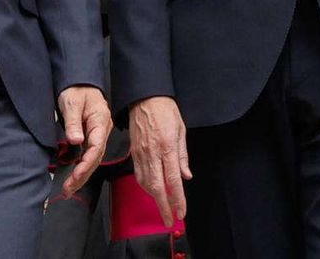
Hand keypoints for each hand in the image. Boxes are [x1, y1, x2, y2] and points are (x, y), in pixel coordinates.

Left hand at [56, 85, 111, 195]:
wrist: (79, 82)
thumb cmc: (77, 89)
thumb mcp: (72, 102)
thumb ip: (73, 122)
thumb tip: (76, 140)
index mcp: (100, 120)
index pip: (97, 146)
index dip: (87, 163)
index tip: (76, 174)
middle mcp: (102, 129)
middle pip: (96, 157)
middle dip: (83, 175)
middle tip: (68, 189)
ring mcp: (97, 134)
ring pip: (93, 159)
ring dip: (82, 175)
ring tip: (69, 189)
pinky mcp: (91, 137)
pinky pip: (88, 155)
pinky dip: (81, 167)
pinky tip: (73, 178)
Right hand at [129, 95, 190, 227]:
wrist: (144, 98)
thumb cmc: (165, 110)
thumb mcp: (181, 129)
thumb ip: (183, 155)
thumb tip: (185, 176)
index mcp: (167, 146)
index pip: (173, 179)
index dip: (177, 198)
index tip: (181, 212)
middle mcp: (152, 152)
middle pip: (157, 187)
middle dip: (163, 206)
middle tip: (169, 220)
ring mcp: (141, 154)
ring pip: (146, 183)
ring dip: (154, 198)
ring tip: (163, 208)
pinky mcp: (134, 153)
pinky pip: (139, 174)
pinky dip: (146, 186)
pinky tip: (152, 191)